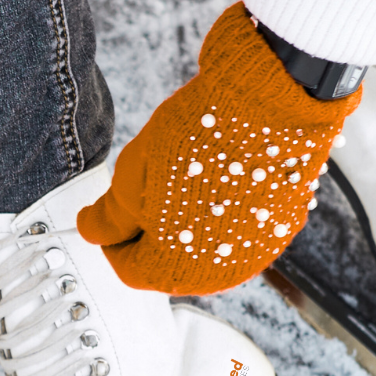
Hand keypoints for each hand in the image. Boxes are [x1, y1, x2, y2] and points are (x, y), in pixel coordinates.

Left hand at [77, 3, 359, 293]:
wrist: (269, 101)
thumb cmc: (200, 138)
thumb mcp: (131, 177)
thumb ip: (109, 217)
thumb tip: (92, 231)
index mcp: (174, 269)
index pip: (128, 269)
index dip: (113, 241)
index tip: (112, 216)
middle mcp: (220, 273)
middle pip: (170, 265)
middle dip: (152, 235)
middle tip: (147, 193)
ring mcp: (256, 252)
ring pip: (207, 249)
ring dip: (189, 224)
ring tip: (183, 180)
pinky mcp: (283, 227)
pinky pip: (241, 230)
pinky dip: (225, 213)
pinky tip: (217, 178)